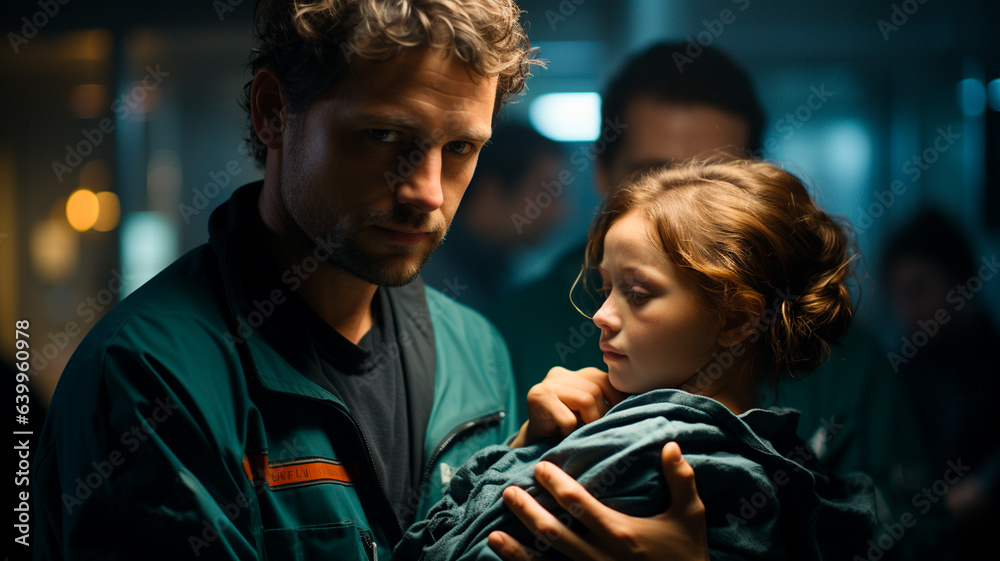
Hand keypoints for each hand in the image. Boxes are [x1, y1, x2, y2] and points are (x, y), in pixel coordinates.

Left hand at [488, 441, 708, 560]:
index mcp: (621, 534)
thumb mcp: (690, 516)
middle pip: (554, 531)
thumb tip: (670, 443)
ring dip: (517, 547)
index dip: (556, 485)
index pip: (579, 504)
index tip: (540, 467)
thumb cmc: (687, 554)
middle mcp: (601, 557)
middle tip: (508, 491)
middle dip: (527, 510)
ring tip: (494, 530)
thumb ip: (680, 480)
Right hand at [510, 367, 626, 447]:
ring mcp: (548, 383)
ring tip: (577, 432)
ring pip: (586, 400)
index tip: (615, 419)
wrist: (534, 442)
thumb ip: (605, 402)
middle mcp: (562, 373)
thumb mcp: (588, 412)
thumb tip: (637, 404)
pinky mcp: (538, 397)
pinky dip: (570, 431)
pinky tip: (561, 433)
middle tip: (594, 431)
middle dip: (601, 415)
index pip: (607, 380)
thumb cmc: (566, 428)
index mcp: (578, 374)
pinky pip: (568, 418)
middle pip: (597, 389)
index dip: (616, 401)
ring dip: (586, 423)